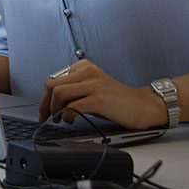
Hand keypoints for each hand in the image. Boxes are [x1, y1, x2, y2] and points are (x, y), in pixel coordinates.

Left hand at [39, 59, 169, 129]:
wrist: (143, 106)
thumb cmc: (118, 101)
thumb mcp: (93, 88)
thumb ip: (75, 89)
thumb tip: (52, 102)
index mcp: (83, 67)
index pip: (53, 79)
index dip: (44, 97)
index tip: (44, 110)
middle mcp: (87, 72)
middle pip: (52, 85)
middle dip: (44, 104)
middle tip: (47, 118)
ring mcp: (93, 84)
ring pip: (59, 93)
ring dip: (54, 110)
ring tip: (60, 120)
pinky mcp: (99, 98)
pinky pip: (73, 105)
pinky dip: (67, 115)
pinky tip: (70, 121)